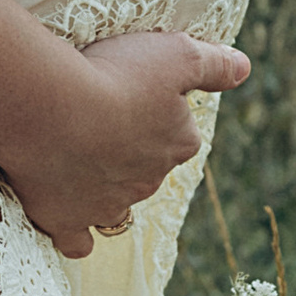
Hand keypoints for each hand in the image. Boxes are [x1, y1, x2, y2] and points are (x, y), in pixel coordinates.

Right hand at [0, 30, 250, 259]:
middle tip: (97, 117)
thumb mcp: (176, 54)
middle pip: (147, 168)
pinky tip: (68, 217)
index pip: (181, 132)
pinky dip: (76, 232)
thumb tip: (244, 68)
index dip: (158, 112)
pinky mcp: (68, 221)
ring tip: (79, 160)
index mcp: (178, 144)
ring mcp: (108, 205)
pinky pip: (78, 240)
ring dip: (104, 188)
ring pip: (117, 205)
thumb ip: (214, 64)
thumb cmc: (114, 76)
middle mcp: (149, 182)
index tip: (133, 93)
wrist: (51, 110)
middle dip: (129, 149)